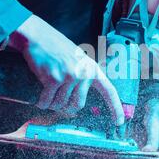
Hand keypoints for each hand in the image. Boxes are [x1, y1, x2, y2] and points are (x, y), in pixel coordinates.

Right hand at [8, 15, 123, 125]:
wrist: (38, 36)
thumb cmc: (56, 48)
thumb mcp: (78, 60)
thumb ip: (82, 77)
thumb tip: (77, 103)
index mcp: (92, 69)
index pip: (109, 91)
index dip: (115, 107)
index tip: (119, 121)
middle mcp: (84, 73)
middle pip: (78, 105)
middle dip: (66, 107)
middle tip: (57, 100)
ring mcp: (69, 76)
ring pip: (60, 104)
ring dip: (52, 104)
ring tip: (47, 92)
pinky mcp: (54, 79)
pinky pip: (48, 101)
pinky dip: (42, 103)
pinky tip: (40, 99)